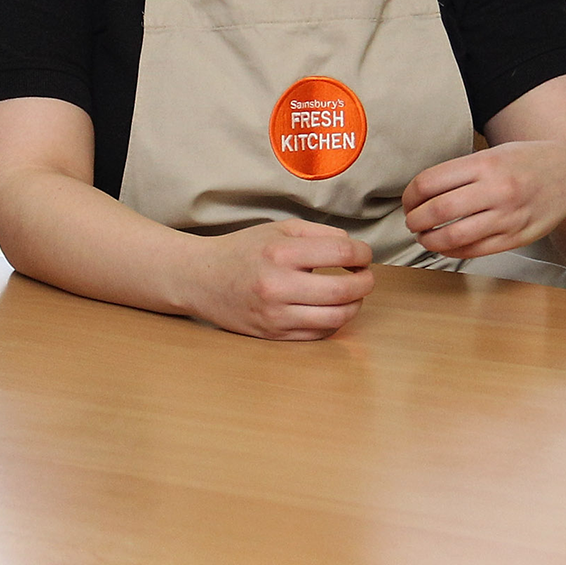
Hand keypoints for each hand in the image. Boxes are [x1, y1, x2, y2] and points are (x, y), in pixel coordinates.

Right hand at [183, 220, 374, 339]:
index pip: (341, 252)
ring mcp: (275, 315)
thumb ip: (319, 234)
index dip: (363, 253)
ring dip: (354, 306)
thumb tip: (354, 248)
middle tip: (365, 276)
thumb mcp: (278, 229)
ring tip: (352, 295)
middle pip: (343, 290)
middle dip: (365, 283)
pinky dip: (334, 322)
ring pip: (335, 318)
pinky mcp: (273, 336)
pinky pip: (318, 334)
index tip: (364, 255)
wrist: (200, 279)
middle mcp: (277, 286)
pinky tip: (331, 309)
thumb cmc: (242, 251)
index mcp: (280, 252)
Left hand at [401, 140, 565, 257]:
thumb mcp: (495, 153)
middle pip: (437, 211)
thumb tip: (424, 190)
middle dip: (415, 220)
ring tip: (425, 237)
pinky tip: (447, 246)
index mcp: (486, 164)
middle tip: (411, 221)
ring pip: (453, 237)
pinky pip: (475, 250)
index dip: (410, 195)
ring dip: (430, 240)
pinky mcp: (515, 238)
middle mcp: (496, 190)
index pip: (430, 182)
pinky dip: (453, 251)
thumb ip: (463, 170)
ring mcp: (507, 217)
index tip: (409, 200)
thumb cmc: (531, 161)